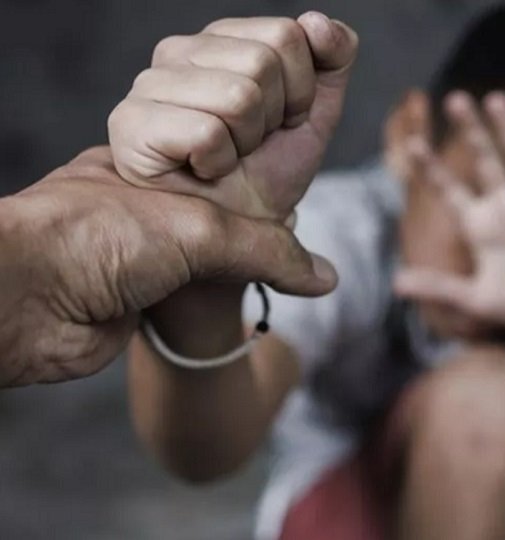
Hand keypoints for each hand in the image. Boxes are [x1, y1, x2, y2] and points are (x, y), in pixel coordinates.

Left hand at [0, 147, 336, 386]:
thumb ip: (267, 250)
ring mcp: (145, 252)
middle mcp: (150, 206)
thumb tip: (326, 278)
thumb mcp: (198, 228)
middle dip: (262, 225)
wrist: (28, 300)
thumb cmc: (97, 234)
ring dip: (242, 269)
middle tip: (301, 226)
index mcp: (156, 167)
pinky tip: (244, 300)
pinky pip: (199, 296)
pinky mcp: (142, 299)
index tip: (299, 188)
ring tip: (287, 273)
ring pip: (213, 257)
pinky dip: (223, 301)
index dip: (264, 171)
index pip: (228, 161)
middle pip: (226, 212)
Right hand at [108, 12, 358, 220]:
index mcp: (222, 39)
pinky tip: (201, 169)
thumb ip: (332, 59)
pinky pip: (207, 134)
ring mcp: (149, 84)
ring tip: (226, 156)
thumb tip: (318, 22)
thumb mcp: (317, 112)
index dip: (301, 90)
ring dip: (246, 142)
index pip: (287, 35)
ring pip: (238, 97)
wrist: (238, 230)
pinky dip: (219, 163)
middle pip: (263, 62)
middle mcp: (179, 51)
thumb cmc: (268, 169)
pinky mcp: (130, 124)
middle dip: (273, 117)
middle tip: (250, 143)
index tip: (280, 120)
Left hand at [394, 93, 504, 326]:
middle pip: (484, 162)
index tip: (413, 144)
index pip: (450, 191)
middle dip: (471, 133)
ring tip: (496, 100)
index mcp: (480, 226)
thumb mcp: (476, 299)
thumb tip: (395, 284)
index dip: (432, 169)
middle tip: (455, 99)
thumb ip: (439, 288)